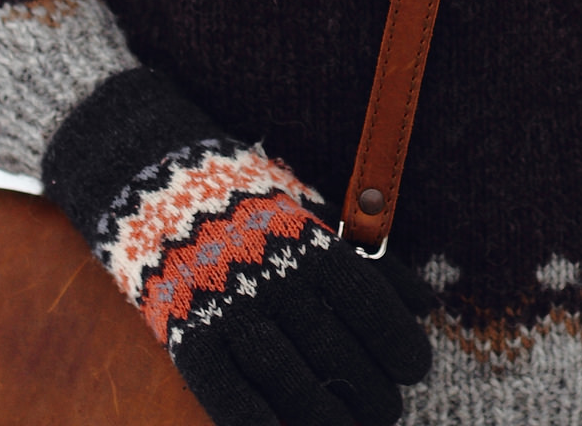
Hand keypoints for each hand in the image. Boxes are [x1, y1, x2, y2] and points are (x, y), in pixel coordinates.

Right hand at [44, 68, 433, 425]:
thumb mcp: (313, 210)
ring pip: (289, 381)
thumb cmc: (251, 202)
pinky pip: (227, 394)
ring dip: (324, 417)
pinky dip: (255, 421)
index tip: (413, 368)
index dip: (400, 347)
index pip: (370, 307)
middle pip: (337, 354)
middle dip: (371, 394)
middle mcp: (276, 277)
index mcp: (311, 243)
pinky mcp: (187, 335)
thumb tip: (424, 303)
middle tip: (385, 410)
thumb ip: (367, 257)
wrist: (157, 179)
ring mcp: (229, 307)